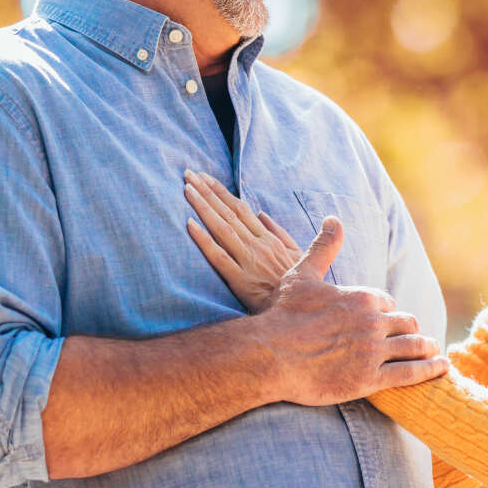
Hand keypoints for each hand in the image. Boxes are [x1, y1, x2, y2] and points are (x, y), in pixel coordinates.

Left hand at [185, 170, 302, 311]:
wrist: (300, 313)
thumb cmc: (298, 288)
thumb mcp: (298, 256)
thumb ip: (280, 233)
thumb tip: (262, 214)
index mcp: (268, 239)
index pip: (241, 208)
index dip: (221, 191)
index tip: (204, 178)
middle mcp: (257, 245)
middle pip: (228, 213)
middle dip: (207, 192)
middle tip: (188, 174)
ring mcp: (248, 262)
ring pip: (222, 229)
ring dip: (203, 207)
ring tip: (187, 189)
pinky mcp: (240, 281)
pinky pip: (219, 257)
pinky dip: (204, 240)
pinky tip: (189, 225)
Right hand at [245, 213, 446, 405]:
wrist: (268, 355)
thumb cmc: (282, 315)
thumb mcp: (302, 275)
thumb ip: (323, 248)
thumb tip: (333, 219)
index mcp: (361, 297)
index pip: (388, 303)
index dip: (388, 311)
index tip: (387, 319)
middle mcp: (373, 322)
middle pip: (406, 323)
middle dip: (411, 329)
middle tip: (416, 337)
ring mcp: (373, 351)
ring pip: (414, 346)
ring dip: (426, 348)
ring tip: (433, 351)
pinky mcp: (370, 379)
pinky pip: (410, 373)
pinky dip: (429, 369)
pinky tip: (440, 366)